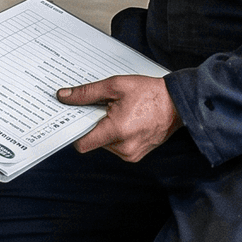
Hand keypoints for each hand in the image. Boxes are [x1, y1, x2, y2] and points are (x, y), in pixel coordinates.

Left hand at [59, 75, 180, 162]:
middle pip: (93, 141)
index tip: (72, 119)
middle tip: (103, 108)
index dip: (74, 131)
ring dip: (105, 130)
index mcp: (117, 131)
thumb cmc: (148, 93)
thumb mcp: (115, 86)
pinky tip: (125, 120)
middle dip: (93, 125)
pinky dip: (115, 135)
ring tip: (118, 113)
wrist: (177, 103)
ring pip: (104, 144)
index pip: (82, 144)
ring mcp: (131, 154)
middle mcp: (124, 148)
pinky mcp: (136, 155)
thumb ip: (87, 93)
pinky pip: (116, 147)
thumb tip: (63, 97)